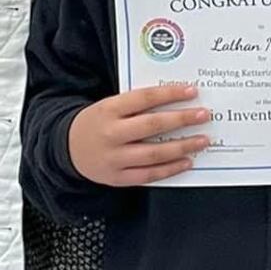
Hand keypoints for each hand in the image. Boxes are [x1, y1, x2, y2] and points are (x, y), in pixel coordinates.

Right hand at [67, 83, 211, 186]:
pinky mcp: (117, 178)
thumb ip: (136, 104)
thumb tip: (174, 98)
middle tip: (203, 115)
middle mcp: (111, 134)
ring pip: (154, 153)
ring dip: (182, 147)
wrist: (66, 150)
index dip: (170, 94)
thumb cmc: (96, 123)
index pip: (144, 98)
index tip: (192, 91)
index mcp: (108, 110)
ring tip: (202, 140)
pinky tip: (186, 162)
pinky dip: (170, 169)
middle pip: (152, 126)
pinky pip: (148, 175)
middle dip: (182, 119)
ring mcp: (114, 158)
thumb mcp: (109, 106)